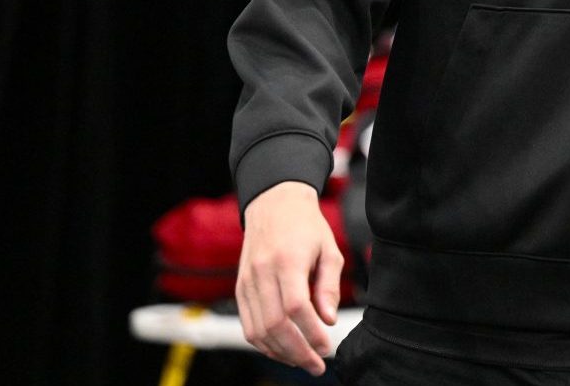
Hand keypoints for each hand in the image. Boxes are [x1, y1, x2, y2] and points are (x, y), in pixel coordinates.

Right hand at [237, 181, 343, 374]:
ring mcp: (247, 281)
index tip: (327, 347)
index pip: (296, 307)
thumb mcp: (329, 249)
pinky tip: (283, 350)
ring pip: (257, 330)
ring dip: (280, 353)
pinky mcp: (240, 288)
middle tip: (317, 365)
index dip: (311, 333)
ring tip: (303, 361)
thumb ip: (329, 286)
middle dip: (297, 352)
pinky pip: (247, 324)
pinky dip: (264, 343)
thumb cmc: (305, 226)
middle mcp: (262, 272)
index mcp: (287, 260)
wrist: (273, 204)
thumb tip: (328, 320)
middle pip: (275, 324)